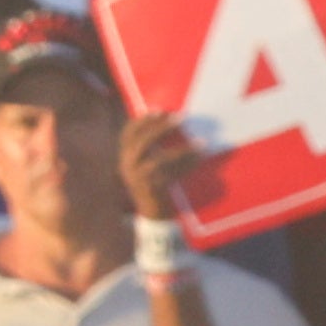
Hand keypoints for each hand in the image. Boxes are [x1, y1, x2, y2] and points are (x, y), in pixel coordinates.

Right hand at [119, 107, 205, 225]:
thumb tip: (169, 125)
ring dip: (181, 148)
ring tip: (199, 141)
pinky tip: (200, 157)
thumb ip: (153, 150)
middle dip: (160, 127)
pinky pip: (172, 172)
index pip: (127, 134)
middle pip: (141, 141)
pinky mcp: (152, 187)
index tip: (158, 110)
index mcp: (125, 158)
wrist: (153, 216)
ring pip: (159, 158)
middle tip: (180, 117)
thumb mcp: (149, 166)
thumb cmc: (155, 187)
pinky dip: (188, 163)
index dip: (142, 121)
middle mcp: (127, 166)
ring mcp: (138, 178)